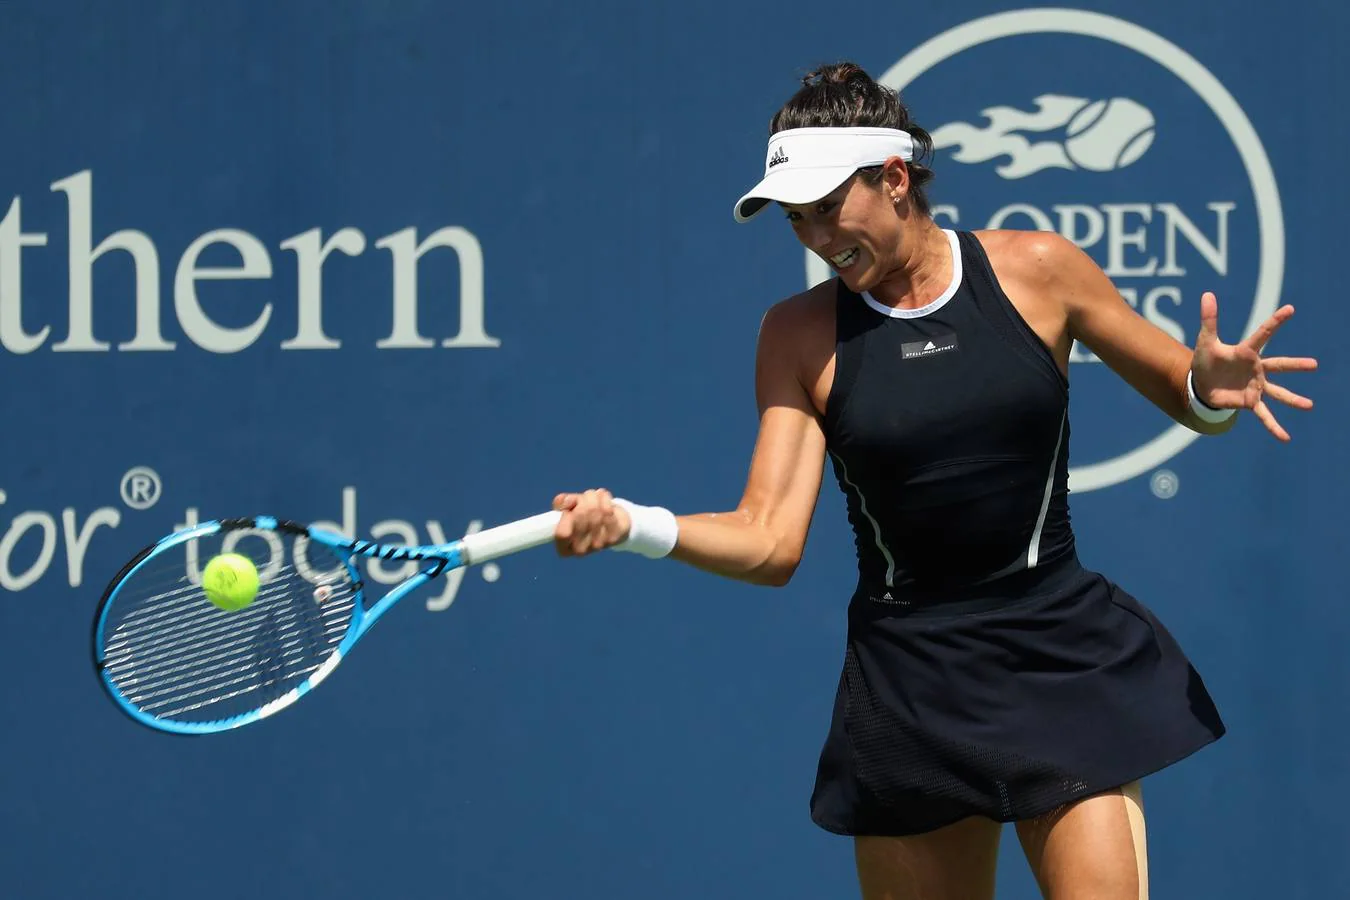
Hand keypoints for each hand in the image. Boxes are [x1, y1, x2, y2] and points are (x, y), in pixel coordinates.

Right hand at [551, 489, 631, 556]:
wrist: (608, 521)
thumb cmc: (581, 515)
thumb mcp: (566, 507)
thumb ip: (561, 503)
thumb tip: (567, 501)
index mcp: (563, 547)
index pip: (562, 533)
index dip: (566, 516)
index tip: (567, 510)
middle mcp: (580, 550)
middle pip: (581, 515)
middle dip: (583, 500)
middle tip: (585, 498)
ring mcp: (598, 545)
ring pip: (596, 510)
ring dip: (594, 497)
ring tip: (594, 497)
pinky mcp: (614, 537)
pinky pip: (609, 511)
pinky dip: (606, 500)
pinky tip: (604, 500)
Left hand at [1190, 291, 1317, 440]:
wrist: (1202, 384)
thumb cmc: (1207, 360)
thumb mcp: (1206, 340)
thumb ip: (1209, 319)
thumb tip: (1207, 294)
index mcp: (1247, 352)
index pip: (1263, 334)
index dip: (1275, 321)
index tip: (1290, 309)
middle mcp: (1256, 369)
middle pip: (1279, 365)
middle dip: (1295, 365)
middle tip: (1314, 365)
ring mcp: (1256, 386)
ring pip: (1278, 392)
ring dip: (1292, 399)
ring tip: (1309, 405)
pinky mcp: (1250, 402)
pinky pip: (1264, 416)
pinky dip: (1274, 427)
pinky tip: (1285, 437)